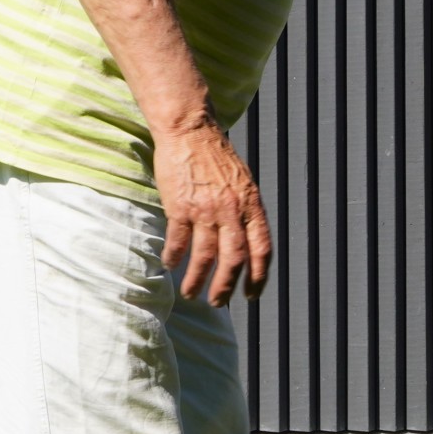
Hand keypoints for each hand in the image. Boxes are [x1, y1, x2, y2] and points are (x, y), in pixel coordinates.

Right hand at [153, 118, 271, 304]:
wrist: (190, 130)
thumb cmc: (217, 156)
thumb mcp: (244, 182)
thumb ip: (246, 211)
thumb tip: (247, 243)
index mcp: (252, 205)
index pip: (262, 249)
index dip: (259, 276)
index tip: (252, 295)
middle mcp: (232, 210)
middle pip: (234, 259)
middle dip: (226, 286)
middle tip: (218, 303)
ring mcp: (205, 209)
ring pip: (205, 256)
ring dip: (197, 280)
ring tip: (191, 294)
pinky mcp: (180, 206)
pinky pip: (178, 240)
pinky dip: (174, 257)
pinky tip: (170, 265)